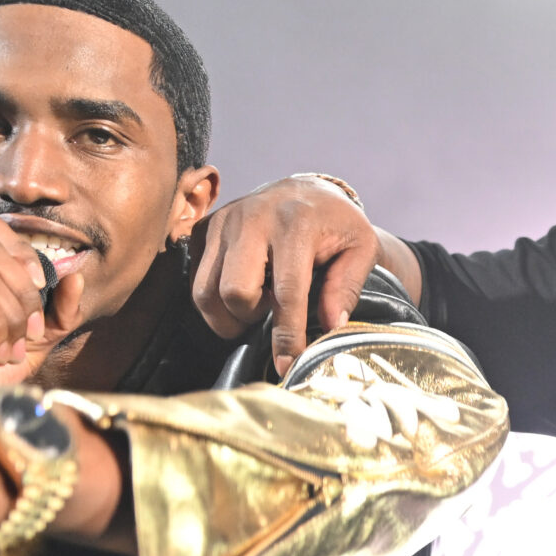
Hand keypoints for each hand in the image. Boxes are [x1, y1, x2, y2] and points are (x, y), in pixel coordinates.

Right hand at [193, 176, 380, 372]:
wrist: (306, 191)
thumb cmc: (336, 224)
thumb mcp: (361, 248)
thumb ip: (347, 286)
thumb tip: (330, 325)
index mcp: (295, 223)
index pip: (286, 292)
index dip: (287, 335)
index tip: (288, 364)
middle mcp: (252, 218)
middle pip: (234, 292)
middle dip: (251, 318)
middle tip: (270, 313)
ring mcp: (223, 221)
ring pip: (205, 291)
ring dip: (229, 314)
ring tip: (256, 305)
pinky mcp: (204, 228)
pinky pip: (194, 281)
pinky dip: (214, 300)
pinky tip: (241, 293)